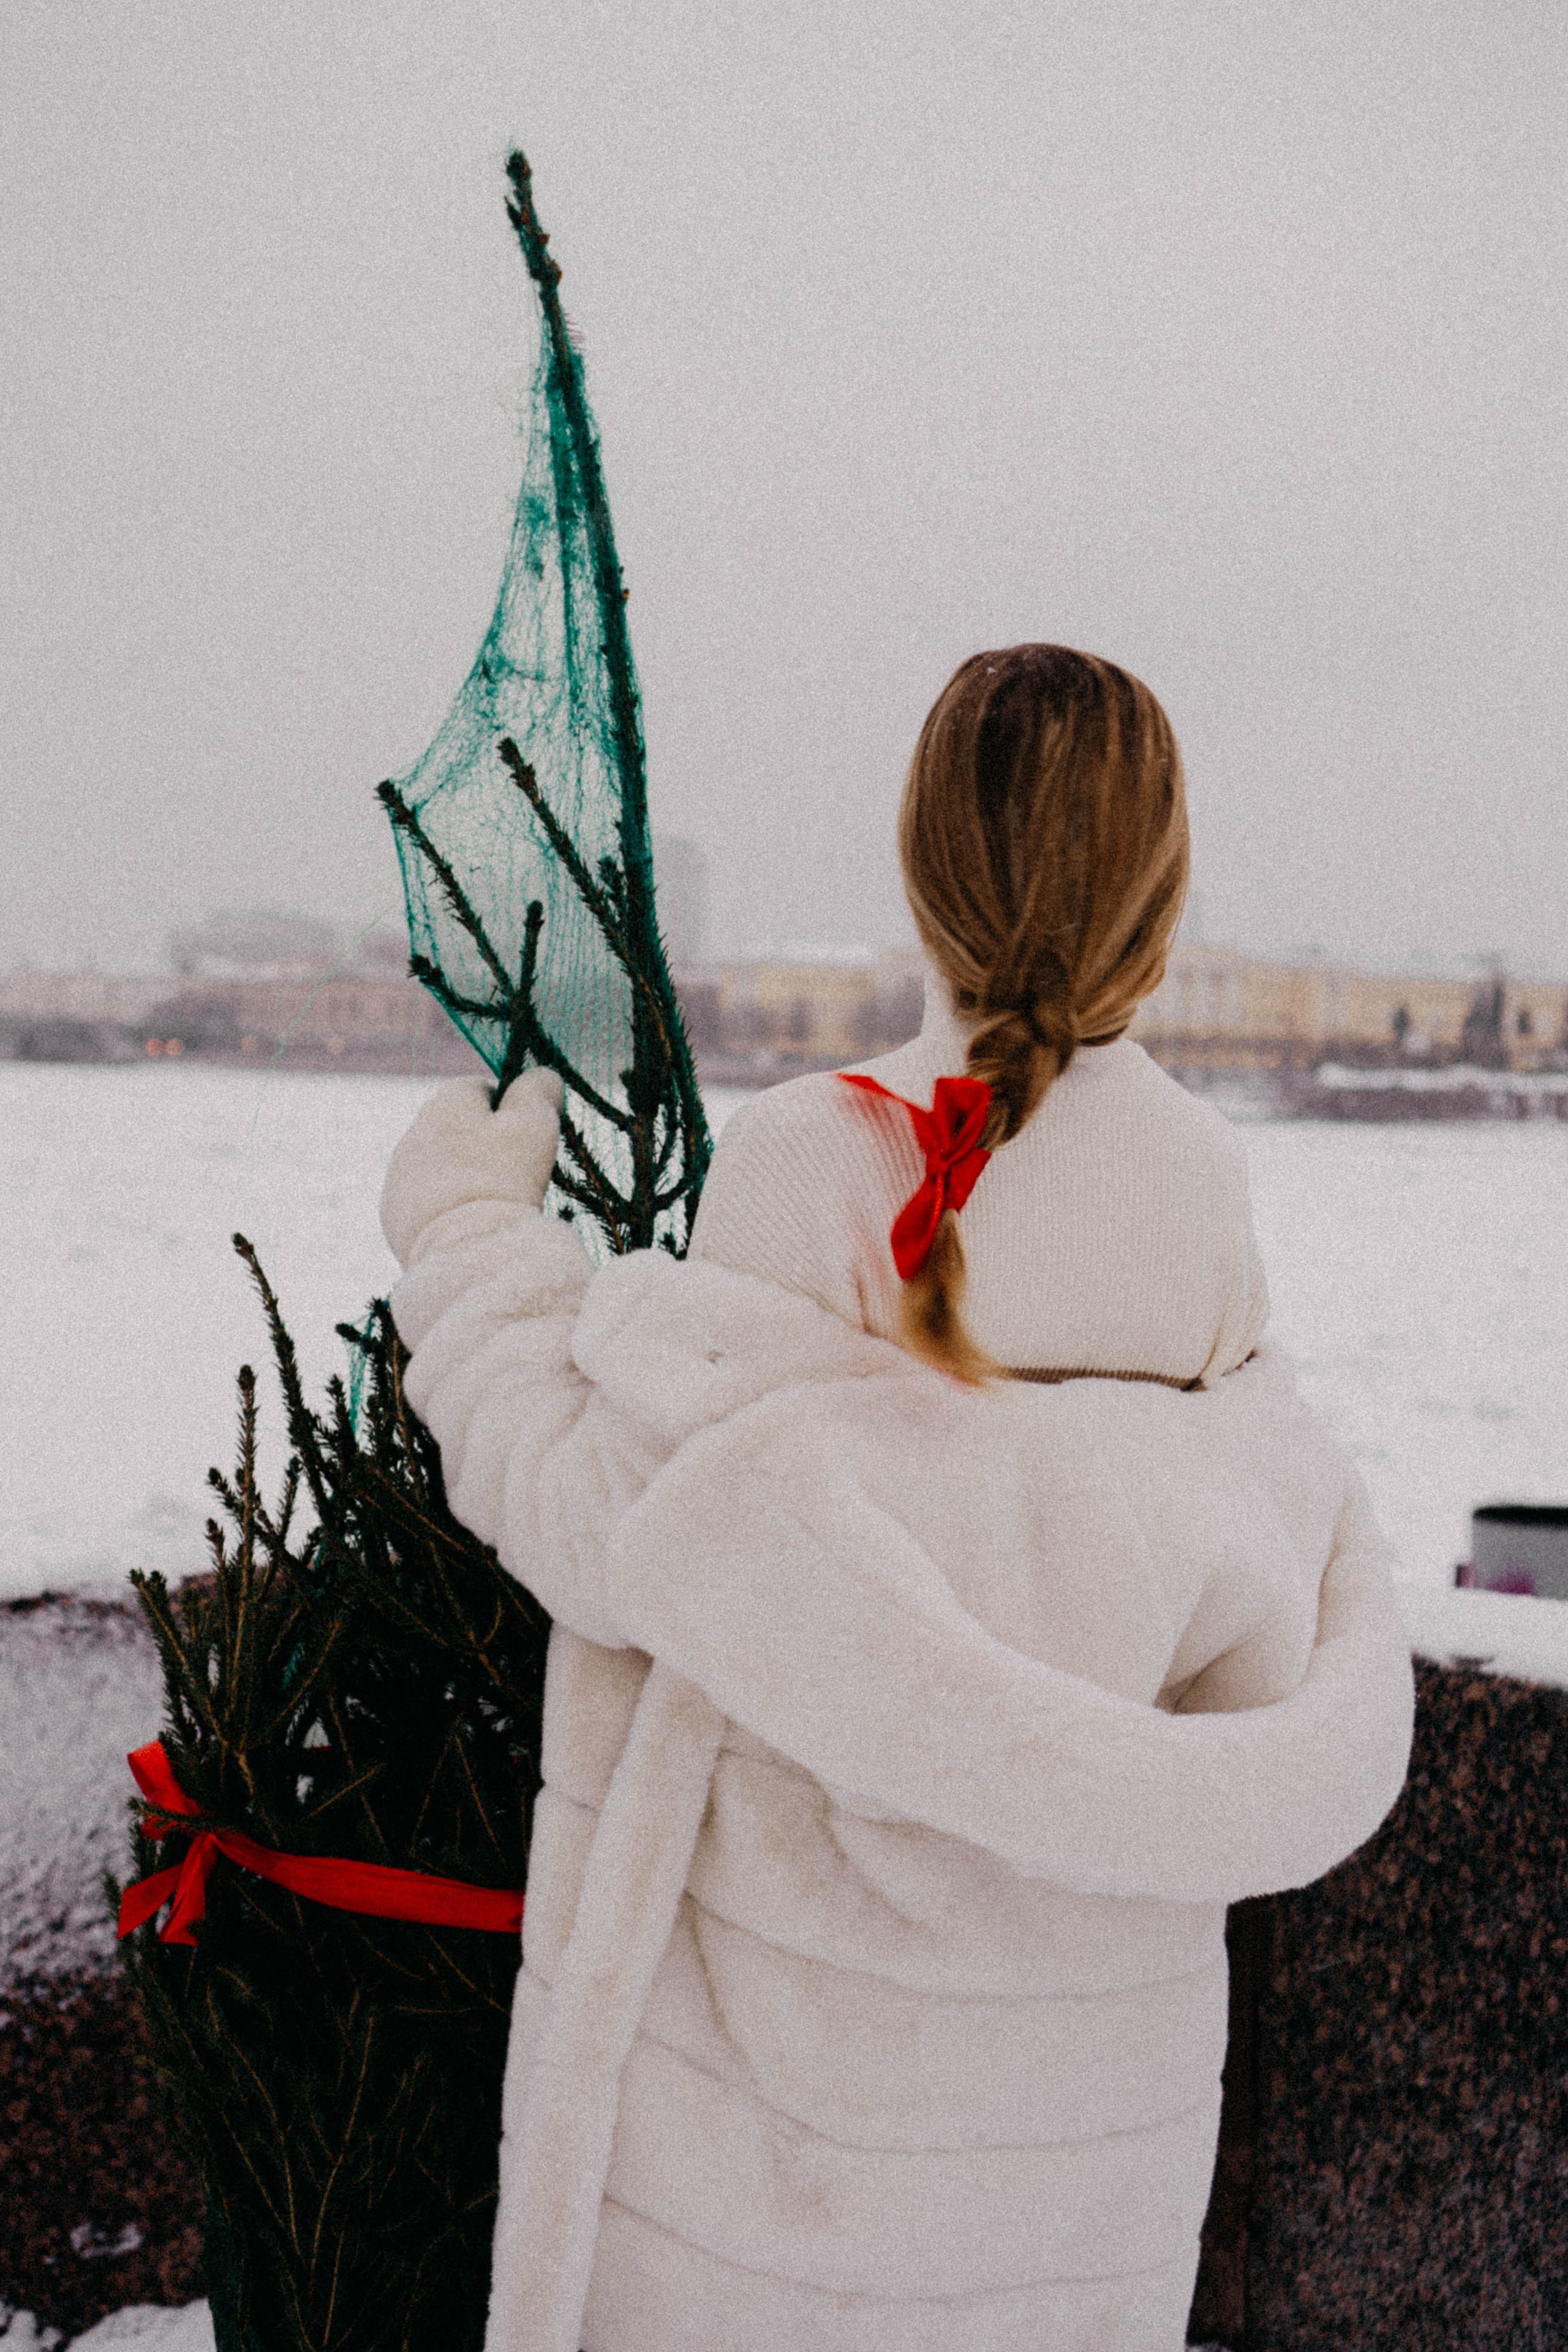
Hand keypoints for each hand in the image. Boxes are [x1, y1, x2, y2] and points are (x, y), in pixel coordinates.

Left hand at [380, 1067, 564, 1266]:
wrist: (465, 1250)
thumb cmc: (505, 1179)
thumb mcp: (535, 1125)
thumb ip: (539, 1090)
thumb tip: (543, 1074)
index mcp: (445, 1103)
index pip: (479, 1088)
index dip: (508, 1109)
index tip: (525, 1137)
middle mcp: (413, 1132)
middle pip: (456, 1127)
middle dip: (482, 1142)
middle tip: (514, 1172)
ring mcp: (399, 1174)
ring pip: (438, 1163)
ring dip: (462, 1173)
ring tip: (491, 1200)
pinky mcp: (393, 1212)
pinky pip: (424, 1198)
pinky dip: (445, 1204)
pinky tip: (467, 1221)